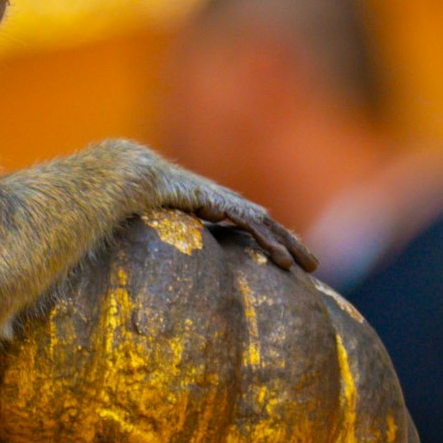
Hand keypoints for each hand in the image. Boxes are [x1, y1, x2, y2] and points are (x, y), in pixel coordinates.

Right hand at [150, 162, 309, 280]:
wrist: (129, 176)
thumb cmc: (138, 198)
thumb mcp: (165, 222)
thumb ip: (177, 236)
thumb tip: (168, 267)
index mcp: (215, 206)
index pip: (253, 224)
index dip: (273, 239)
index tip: (289, 258)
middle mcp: (224, 201)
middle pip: (267, 223)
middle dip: (291, 242)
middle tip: (313, 265)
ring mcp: (223, 200)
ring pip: (266, 224)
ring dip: (289, 244)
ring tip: (309, 266)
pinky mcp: (218, 202)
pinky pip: (249, 224)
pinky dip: (268, 241)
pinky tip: (281, 260)